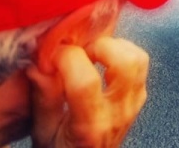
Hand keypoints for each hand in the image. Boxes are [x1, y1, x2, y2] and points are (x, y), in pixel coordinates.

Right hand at [26, 37, 149, 147]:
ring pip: (139, 59)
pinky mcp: (139, 98)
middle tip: (77, 53)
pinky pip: (141, 65)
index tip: (50, 55)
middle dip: (99, 46)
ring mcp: (133, 105)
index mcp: (90, 126)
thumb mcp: (43, 132)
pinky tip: (101, 62)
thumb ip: (43, 97)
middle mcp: (118, 113)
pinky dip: (122, 54)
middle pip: (126, 62)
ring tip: (90, 55)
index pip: (86, 81)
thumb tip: (37, 62)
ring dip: (114, 47)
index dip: (66, 58)